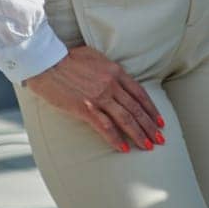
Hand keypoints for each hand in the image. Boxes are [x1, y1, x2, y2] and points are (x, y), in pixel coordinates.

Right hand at [25, 45, 163, 153]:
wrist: (47, 62)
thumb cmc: (68, 59)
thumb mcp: (97, 58)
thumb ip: (110, 70)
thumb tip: (118, 78)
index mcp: (117, 72)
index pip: (140, 94)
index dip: (152, 109)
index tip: (160, 121)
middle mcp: (112, 85)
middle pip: (136, 108)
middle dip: (150, 126)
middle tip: (161, 139)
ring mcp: (100, 97)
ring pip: (125, 119)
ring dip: (139, 134)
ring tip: (149, 146)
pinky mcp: (85, 108)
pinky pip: (105, 126)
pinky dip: (115, 138)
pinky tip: (123, 149)